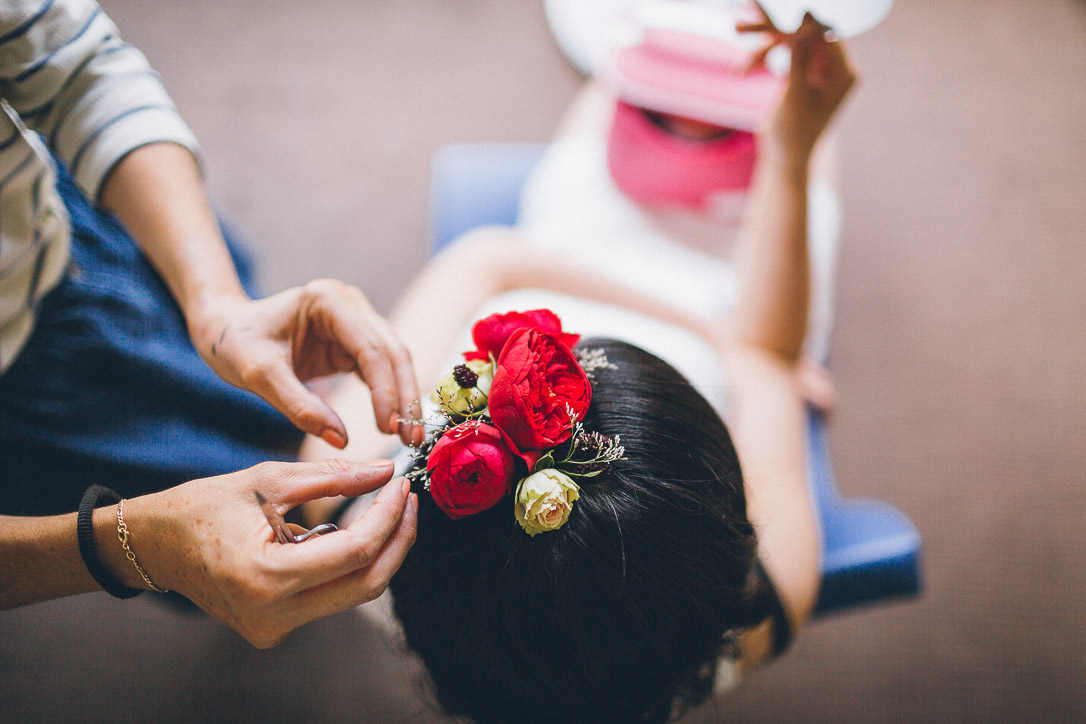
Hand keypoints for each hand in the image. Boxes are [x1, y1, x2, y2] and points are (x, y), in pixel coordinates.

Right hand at [124, 459, 416, 647]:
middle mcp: (272, 615)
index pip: (355, 552)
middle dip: (397, 540)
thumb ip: (334, 477)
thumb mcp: (269, 479)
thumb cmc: (203, 506)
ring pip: (352, 594)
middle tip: (408, 500)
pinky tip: (359, 531)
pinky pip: (331, 596)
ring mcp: (274, 629)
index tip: (401, 485)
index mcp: (265, 576)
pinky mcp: (276, 628)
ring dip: (380, 552)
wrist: (154, 546)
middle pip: (365, 584)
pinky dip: (352, 564)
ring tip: (389, 509)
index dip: (388, 517)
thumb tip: (386, 472)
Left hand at [190, 279, 421, 447]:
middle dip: (404, 396)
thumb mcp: (258, 376)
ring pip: (395, 360)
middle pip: (392, 352)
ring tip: (409, 436)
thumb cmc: (236, 345)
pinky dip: (390, 394)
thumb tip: (341, 440)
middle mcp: (349, 304)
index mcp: (328, 301)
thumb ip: (299, 407)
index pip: (370, 348)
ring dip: (404, 397)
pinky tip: (395, 422)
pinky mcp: (354, 339)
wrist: (225, 330)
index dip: (385, 389)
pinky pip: (381, 368)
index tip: (389, 428)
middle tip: (410, 438)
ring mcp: (355, 319)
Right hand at [739, 6, 857, 162]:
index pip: (826, 35)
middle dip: (775, 28)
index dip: (802, 22)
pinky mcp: (799, 72)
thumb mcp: (795, 96)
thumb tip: (805, 23)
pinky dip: (761, 57)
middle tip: (748, 8)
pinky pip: (781, 53)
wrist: (784, 159)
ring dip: (762, 41)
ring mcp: (815, 68)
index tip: (777, 10)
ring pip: (789, 41)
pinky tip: (742, 68)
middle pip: (806, 34)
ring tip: (737, 29)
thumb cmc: (794, 135)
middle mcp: (833, 67)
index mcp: (844, 73)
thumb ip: (800, 58)